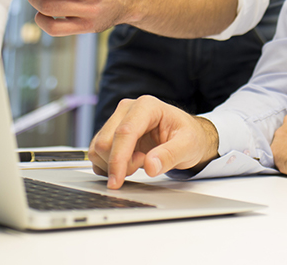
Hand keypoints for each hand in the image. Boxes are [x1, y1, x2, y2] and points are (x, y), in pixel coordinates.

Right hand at [89, 96, 219, 189]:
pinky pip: (97, 154)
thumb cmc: (189, 136)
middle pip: (105, 142)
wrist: (186, 136)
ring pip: (97, 149)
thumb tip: (150, 166)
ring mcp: (117, 120)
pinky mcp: (111, 133)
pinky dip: (109, 165)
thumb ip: (170, 155)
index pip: (124, 133)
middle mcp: (127, 109)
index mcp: (146, 106)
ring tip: (139, 160)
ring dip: (114, 164)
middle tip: (144, 163)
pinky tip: (129, 162)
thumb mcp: (188, 146)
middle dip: (120, 163)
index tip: (117, 181)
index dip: (118, 159)